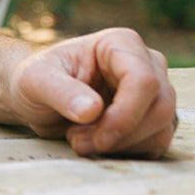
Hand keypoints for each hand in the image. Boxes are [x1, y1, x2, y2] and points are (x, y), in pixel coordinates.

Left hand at [8, 27, 177, 158]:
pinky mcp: (153, 118)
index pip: (144, 81)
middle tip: (79, 142)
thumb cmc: (35, 80)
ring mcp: (154, 92)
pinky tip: (95, 144)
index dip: (126, 114)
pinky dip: (125, 151)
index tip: (99, 138)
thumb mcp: (34, 80)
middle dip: (121, 135)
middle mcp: (146, 64)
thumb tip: (92, 110)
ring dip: (120, 145)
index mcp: (120, 43)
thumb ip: (60, 91)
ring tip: (79, 140)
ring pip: (160, 129)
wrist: (37, 97)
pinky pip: (155, 143)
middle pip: (160, 108)